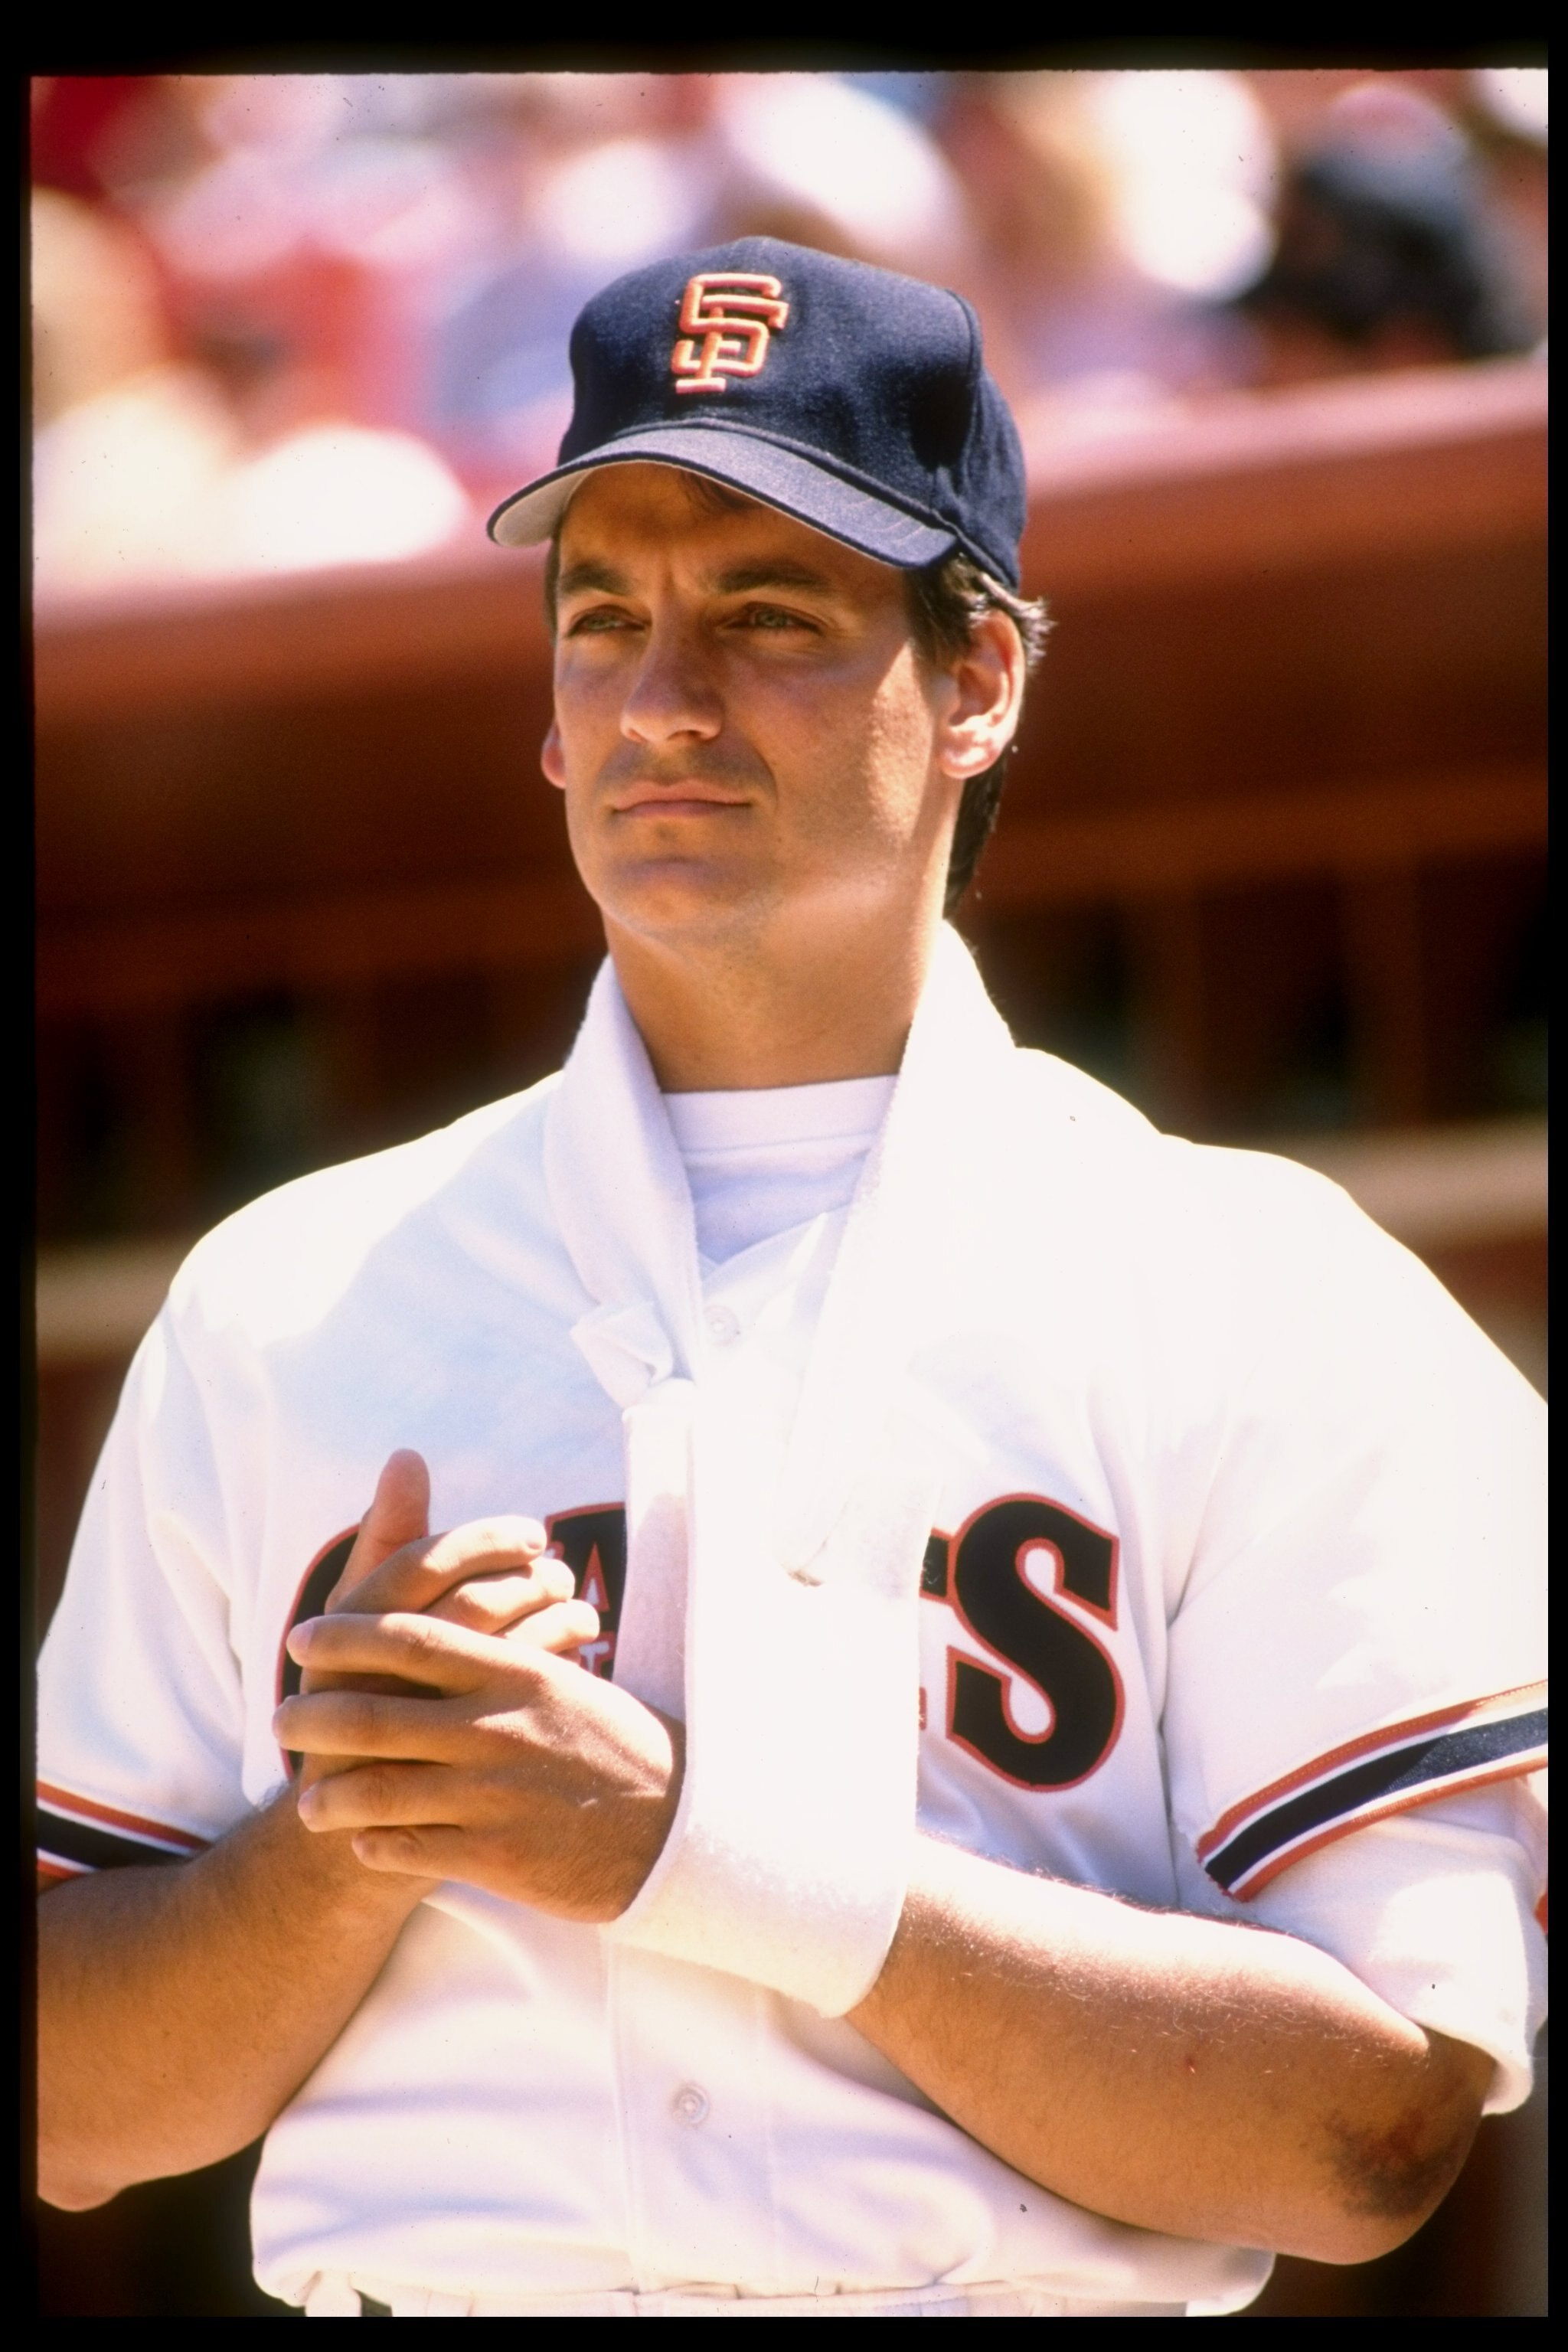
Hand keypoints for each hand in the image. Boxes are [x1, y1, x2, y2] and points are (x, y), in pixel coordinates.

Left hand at [274, 1612, 683, 1921]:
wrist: (677, 1826)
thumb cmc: (614, 1743)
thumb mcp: (563, 1677)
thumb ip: (502, 1644)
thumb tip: (450, 1601)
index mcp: (514, 1672)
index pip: (411, 1638)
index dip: (346, 1636)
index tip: (303, 1636)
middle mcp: (496, 1727)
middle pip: (375, 1712)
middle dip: (313, 1716)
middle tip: (282, 1720)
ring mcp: (494, 1794)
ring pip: (381, 1789)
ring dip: (331, 1795)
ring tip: (308, 1802)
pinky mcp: (497, 1856)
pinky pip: (412, 1848)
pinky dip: (376, 1844)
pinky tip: (364, 1841)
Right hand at [299, 1452, 597, 1792]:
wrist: (351, 1824)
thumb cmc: (369, 1693)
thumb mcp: (367, 1615)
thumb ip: (391, 1535)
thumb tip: (406, 1455)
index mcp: (351, 1630)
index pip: (425, 1564)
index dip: (487, 1540)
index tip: (532, 1533)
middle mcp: (376, 1675)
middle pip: (472, 1606)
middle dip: (528, 1579)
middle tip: (558, 1570)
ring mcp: (417, 1727)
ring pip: (504, 1653)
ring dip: (553, 1614)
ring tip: (575, 1603)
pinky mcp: (459, 1764)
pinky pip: (522, 1701)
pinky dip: (562, 1659)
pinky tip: (581, 1643)